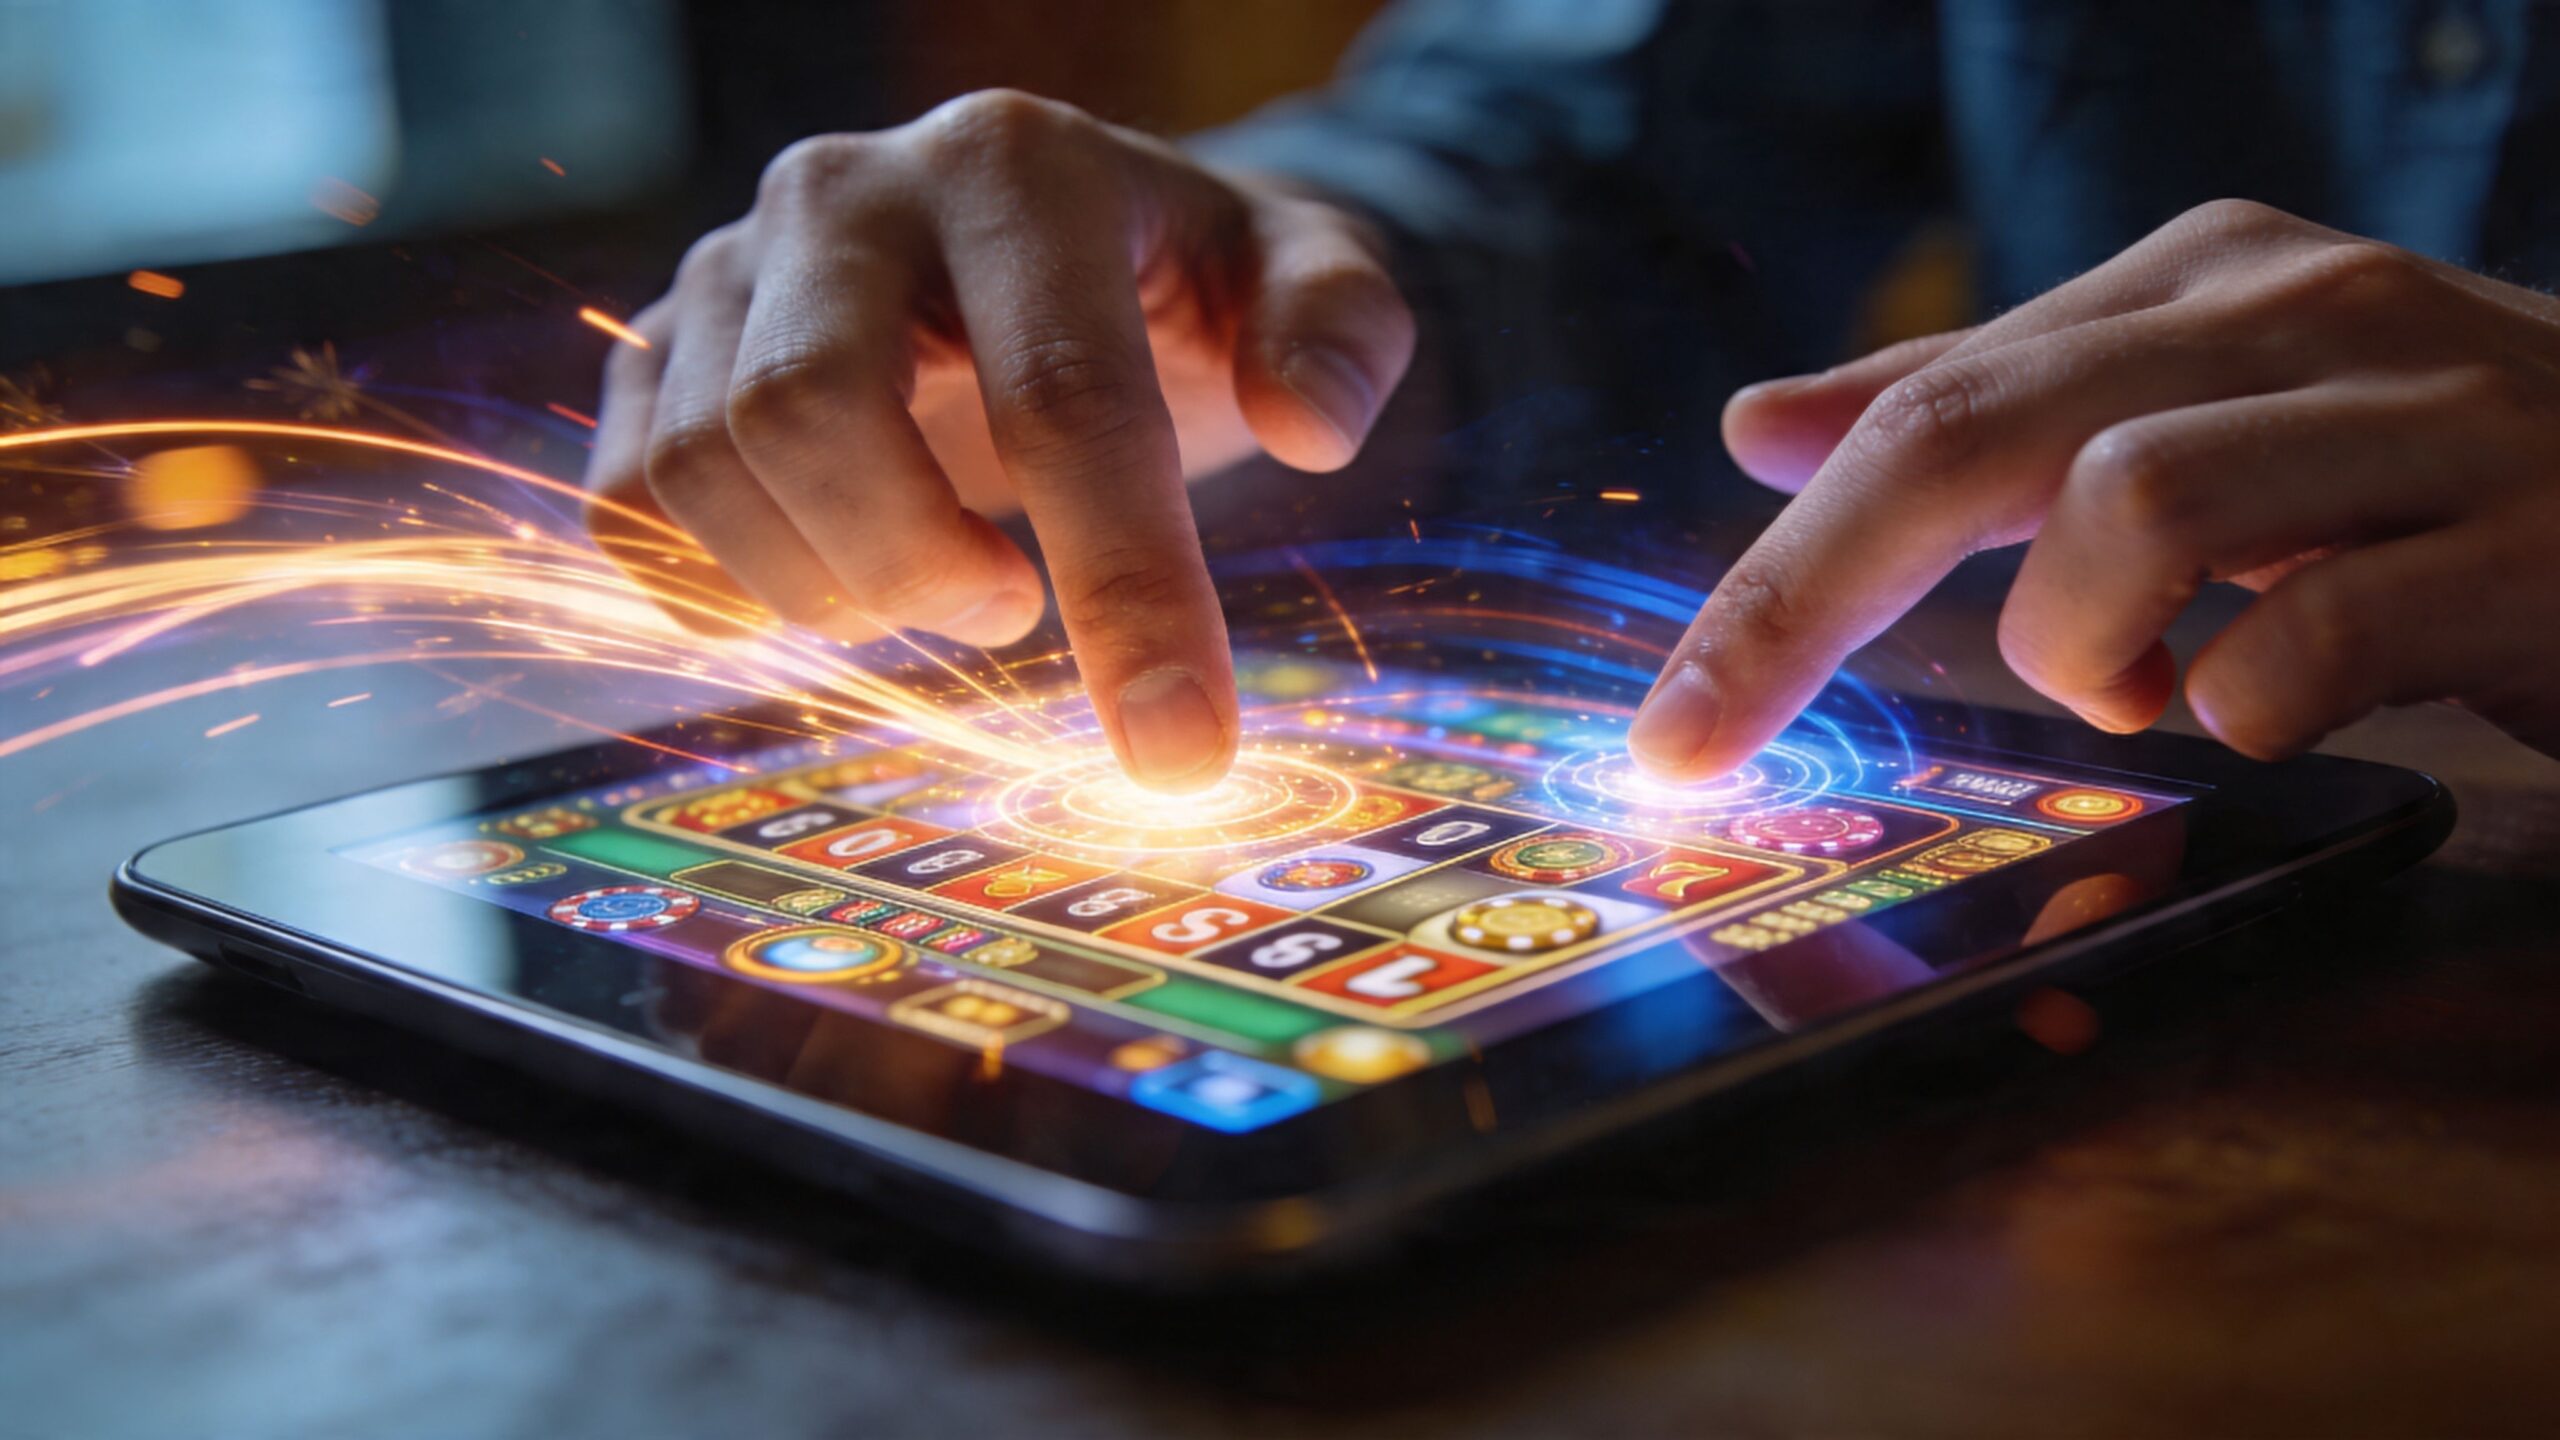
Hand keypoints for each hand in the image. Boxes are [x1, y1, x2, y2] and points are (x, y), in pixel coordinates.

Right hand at [583, 90, 1414, 789]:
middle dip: (914, 571)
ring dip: (826, 590)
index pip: (1060, 397)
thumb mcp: (1306, 275)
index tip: (1180, 749)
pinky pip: (625, 500)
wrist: (1063, 237)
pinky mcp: (661, 346)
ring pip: (702, 469)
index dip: (1125, 588)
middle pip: (808, 414)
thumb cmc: (1186, 283)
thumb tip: (1311, 428)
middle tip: (1007, 612)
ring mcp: (731, 266)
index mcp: (1017, 166)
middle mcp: (845, 192)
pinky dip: (709, 590)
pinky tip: (825, 583)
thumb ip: (1341, 331)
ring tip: (940, 579)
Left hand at [1630, 199, 2559, 776]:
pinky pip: (2318, 637)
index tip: (1672, 724)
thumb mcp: (2207, 420)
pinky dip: (2249, 706)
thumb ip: (1996, 420)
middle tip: (1712, 743)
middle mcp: (2304, 313)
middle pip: (1975, 435)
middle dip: (1806, 608)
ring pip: (2134, 507)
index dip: (1773, 571)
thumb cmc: (2439, 481)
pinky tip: (2270, 710)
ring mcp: (2432, 417)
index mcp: (2203, 280)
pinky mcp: (2542, 542)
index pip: (1922, 406)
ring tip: (2140, 688)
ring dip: (2084, 649)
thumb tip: (1762, 423)